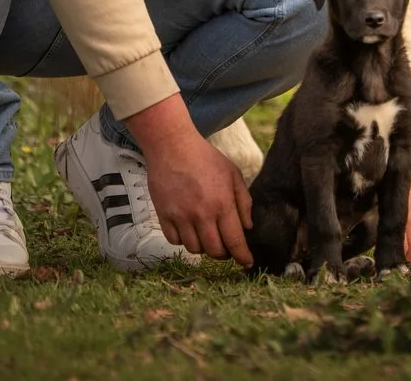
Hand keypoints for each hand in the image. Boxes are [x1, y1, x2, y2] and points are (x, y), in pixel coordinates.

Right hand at [126, 97, 254, 264]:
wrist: (173, 147)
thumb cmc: (206, 159)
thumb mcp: (233, 174)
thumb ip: (243, 201)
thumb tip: (247, 227)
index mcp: (222, 204)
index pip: (235, 241)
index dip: (242, 256)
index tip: (247, 263)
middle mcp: (202, 215)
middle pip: (214, 251)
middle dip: (223, 253)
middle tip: (226, 247)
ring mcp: (181, 217)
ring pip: (194, 249)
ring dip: (203, 247)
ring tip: (207, 234)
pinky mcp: (164, 216)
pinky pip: (175, 241)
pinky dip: (184, 240)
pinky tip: (189, 228)